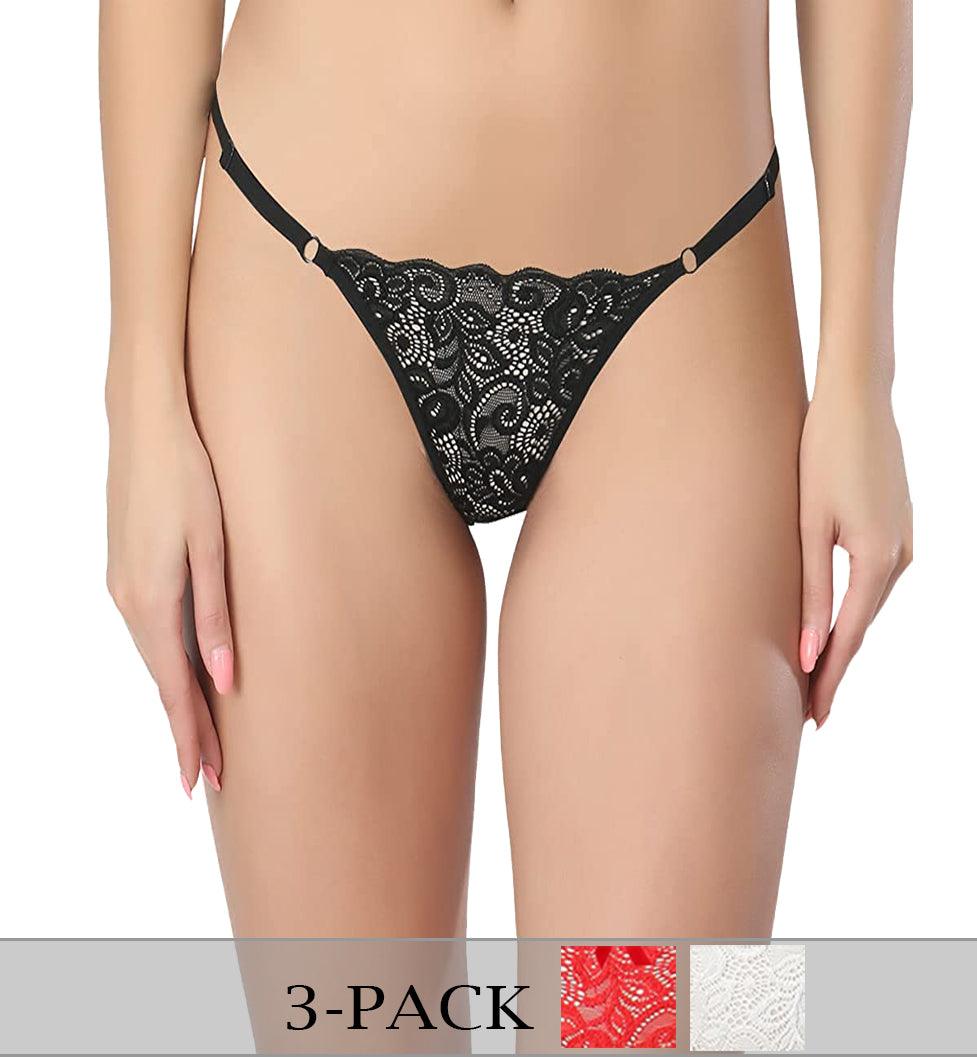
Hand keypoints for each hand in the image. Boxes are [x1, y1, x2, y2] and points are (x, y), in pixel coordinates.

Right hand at [106, 386, 231, 795]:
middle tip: (213, 776)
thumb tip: (225, 680)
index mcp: (153, 602)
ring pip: (153, 658)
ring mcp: (121, 586)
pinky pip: (148, 632)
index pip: (174, 689)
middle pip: (162, 681)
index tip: (201, 781)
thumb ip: (217, 615)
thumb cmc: (190, 479)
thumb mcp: (214, 546)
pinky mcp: (125, 571)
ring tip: (203, 736)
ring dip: (176, 698)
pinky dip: (165, 663)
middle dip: (188, 730)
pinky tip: (182, 674)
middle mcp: (128, 602)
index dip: (190, 737)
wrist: (146, 427)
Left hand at [798, 373, 911, 726]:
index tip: (814, 718)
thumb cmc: (822, 455)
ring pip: (868, 605)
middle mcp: (901, 558)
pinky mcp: (898, 528)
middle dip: (834, 668)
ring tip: (812, 675)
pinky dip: (853, 609)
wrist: (858, 400)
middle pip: (861, 627)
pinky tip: (834, 622)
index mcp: (877, 561)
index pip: (848, 637)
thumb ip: (809, 591)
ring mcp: (905, 542)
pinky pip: (874, 582)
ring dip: (842, 638)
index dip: (828, 679)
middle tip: (809, 712)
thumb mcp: (809, 526)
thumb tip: (806, 654)